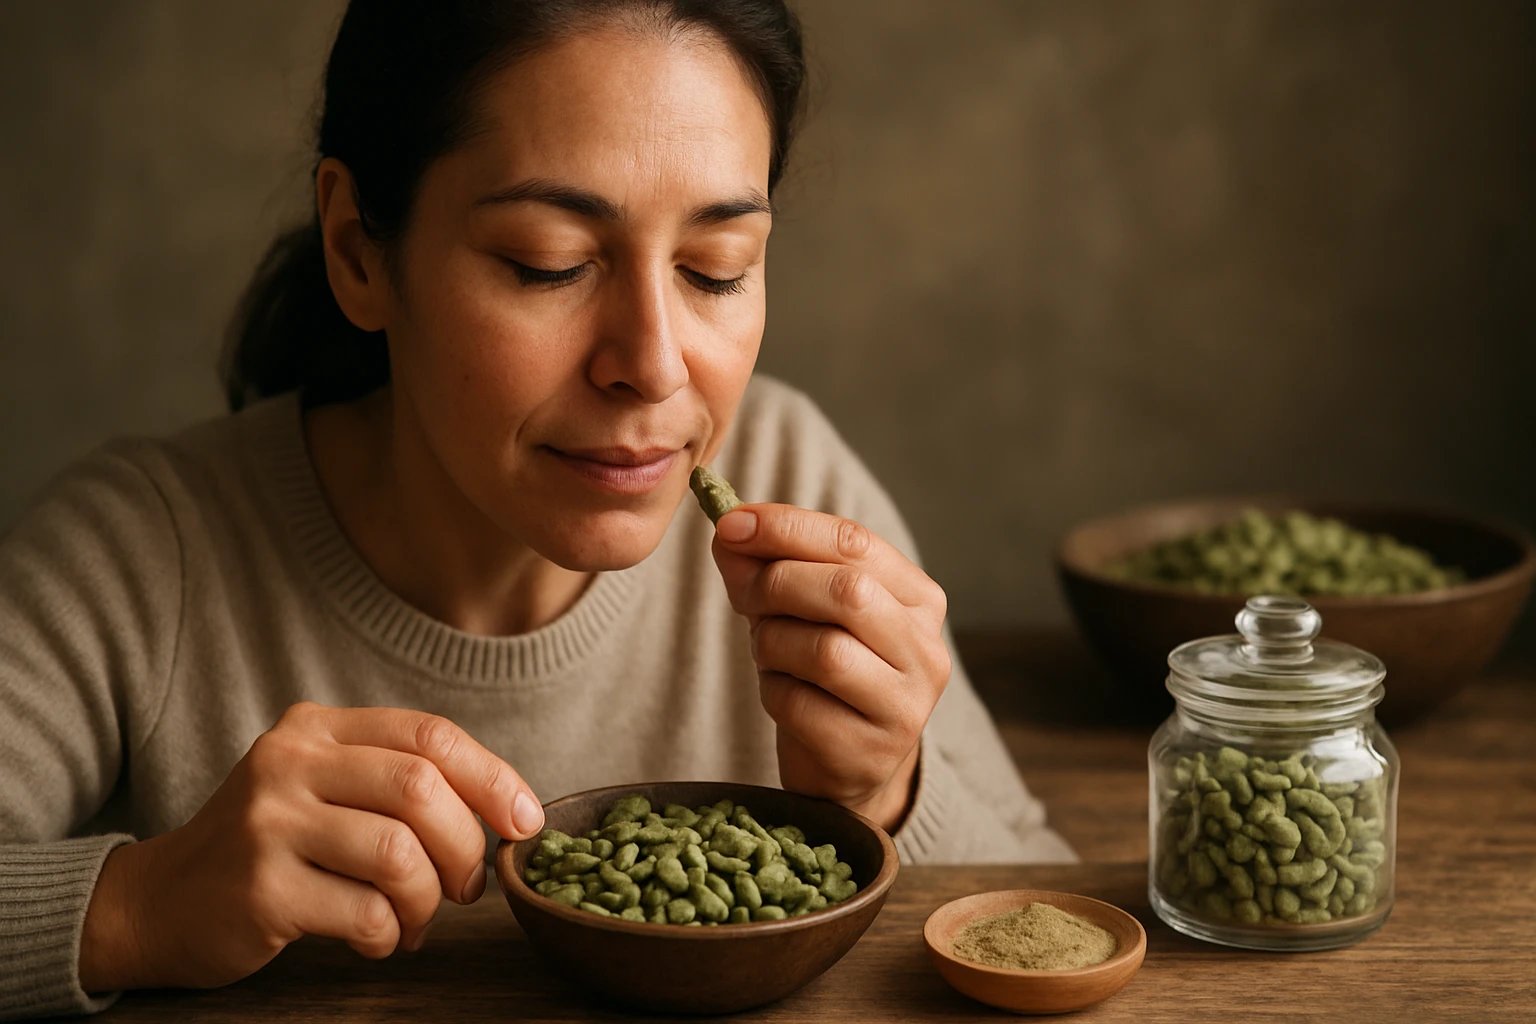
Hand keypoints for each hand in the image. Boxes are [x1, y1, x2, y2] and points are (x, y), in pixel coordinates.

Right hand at [78, 703, 543, 992]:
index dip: (492, 777)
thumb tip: (505, 812)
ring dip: (428, 899)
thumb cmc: (268, 847)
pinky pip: (364, 911)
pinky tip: (376, 940)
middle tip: (466, 887)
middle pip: (420, 788)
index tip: (525, 821)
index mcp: (316, 729)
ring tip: (415, 920)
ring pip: (399, 853)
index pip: (429, 735)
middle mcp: (289, 763)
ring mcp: (270, 824)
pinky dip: (388, 934)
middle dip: (465, 846)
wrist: (159, 902)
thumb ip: (395, 781)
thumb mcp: (322, 788)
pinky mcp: (260, 889)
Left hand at [712, 505, 951, 830]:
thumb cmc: (825, 673)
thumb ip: (770, 565)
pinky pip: (801, 704)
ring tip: (768, 653)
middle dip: (776, 584)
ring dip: (772, 644)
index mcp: (919, 598)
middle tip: (743, 596)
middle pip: (846, 592)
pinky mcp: (870, 751)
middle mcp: (925, 650)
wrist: (847, 765)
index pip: (855, 542)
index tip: (730, 523)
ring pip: (824, 651)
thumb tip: (729, 527)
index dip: (787, 528)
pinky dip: (773, 691)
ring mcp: (905, 705)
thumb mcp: (802, 609)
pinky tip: (781, 693)